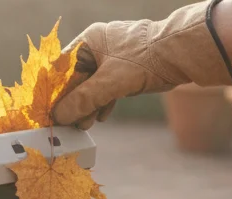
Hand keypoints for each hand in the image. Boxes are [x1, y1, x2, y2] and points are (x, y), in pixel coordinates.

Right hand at [53, 1, 231, 129]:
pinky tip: (101, 117)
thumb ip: (84, 100)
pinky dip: (103, 102)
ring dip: (88, 106)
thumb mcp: (110, 82)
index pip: (62, 68)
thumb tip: (60, 116)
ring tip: (84, 125)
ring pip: (94, 85)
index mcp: (89, 41)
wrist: (182, 54)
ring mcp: (114, 57)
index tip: (49, 113)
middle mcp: (99, 46)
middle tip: (67, 125)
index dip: (54, 92)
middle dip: (73, 103)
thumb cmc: (145, 59)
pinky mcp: (127, 69)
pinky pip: (108, 87)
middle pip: (77, 78)